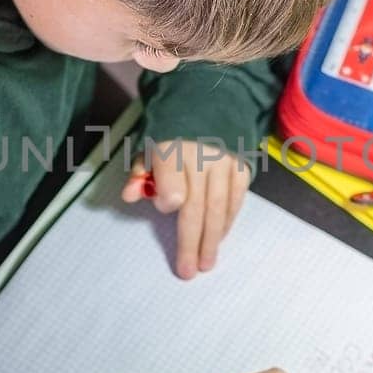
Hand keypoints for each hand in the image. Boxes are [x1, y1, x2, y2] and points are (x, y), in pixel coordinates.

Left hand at [121, 139, 251, 278]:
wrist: (208, 102)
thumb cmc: (170, 130)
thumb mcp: (147, 145)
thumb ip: (139, 173)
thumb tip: (131, 196)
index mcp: (172, 150)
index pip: (174, 187)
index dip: (169, 201)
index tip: (166, 208)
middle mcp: (202, 158)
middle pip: (198, 207)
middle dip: (192, 242)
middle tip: (189, 270)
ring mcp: (225, 163)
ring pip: (220, 208)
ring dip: (213, 239)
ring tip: (206, 263)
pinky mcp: (242, 166)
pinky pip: (236, 200)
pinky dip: (228, 222)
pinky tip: (220, 238)